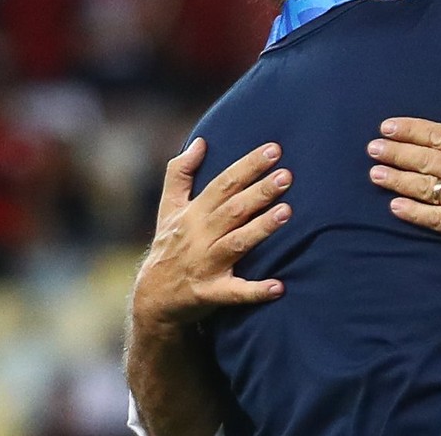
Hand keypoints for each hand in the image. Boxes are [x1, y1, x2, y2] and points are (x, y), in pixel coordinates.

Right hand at [131, 139, 291, 329]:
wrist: (152, 299)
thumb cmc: (169, 245)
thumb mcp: (168, 208)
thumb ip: (180, 173)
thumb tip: (200, 141)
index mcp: (193, 213)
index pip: (224, 184)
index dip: (248, 166)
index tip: (274, 149)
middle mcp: (200, 236)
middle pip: (233, 209)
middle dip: (260, 192)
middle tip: (287, 176)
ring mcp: (205, 265)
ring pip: (236, 243)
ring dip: (261, 228)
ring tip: (287, 212)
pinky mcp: (210, 294)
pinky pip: (234, 292)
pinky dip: (255, 291)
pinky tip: (279, 287)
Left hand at [367, 99, 440, 272]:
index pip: (437, 135)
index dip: (410, 130)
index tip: (388, 126)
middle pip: (424, 159)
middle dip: (395, 152)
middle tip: (372, 148)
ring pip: (423, 187)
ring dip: (396, 179)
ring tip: (375, 173)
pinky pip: (433, 219)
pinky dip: (412, 212)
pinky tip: (394, 206)